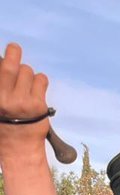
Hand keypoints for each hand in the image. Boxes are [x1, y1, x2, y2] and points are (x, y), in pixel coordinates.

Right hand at [0, 44, 51, 162]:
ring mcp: (22, 101)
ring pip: (27, 72)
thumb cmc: (5, 124)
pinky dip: (39, 80)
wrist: (19, 147)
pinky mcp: (38, 105)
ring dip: (28, 73)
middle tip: (14, 47)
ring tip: (26, 84)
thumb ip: (2, 86)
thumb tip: (5, 62)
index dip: (2, 60)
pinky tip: (36, 88)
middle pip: (10, 67)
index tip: (3, 55)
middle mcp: (4, 98)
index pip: (0, 71)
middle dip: (13, 52)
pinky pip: (41, 80)